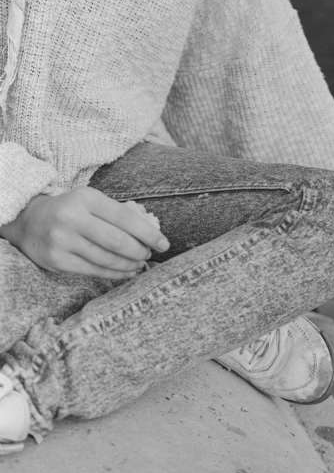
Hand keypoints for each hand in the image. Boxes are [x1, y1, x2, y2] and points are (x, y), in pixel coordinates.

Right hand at [0, 187, 169, 278]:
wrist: (29, 221)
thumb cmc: (71, 209)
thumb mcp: (91, 200)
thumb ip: (117, 213)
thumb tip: (150, 234)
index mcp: (87, 198)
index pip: (125, 218)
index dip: (148, 233)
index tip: (164, 244)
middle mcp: (73, 218)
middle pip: (117, 241)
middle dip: (139, 251)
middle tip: (149, 255)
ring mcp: (63, 241)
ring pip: (106, 259)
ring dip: (129, 265)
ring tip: (140, 265)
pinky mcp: (57, 261)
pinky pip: (92, 270)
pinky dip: (113, 274)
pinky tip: (125, 273)